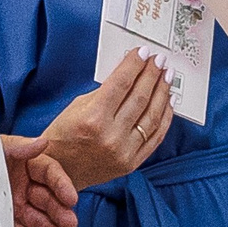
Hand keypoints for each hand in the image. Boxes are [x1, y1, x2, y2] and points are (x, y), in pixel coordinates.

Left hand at [3, 134, 79, 226]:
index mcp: (27, 165)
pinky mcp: (5, 221)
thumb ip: (20, 147)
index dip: (63, 186)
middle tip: (71, 224)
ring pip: (39, 219)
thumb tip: (43, 143)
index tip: (72, 199)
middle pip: (48, 200)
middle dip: (61, 212)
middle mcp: (25, 186)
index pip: (51, 174)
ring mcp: (16, 205)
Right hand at [34, 50, 175, 189]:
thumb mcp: (76, 107)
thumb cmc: (63, 137)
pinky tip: (167, 102)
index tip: (142, 53)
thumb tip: (128, 74)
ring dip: (162, 92)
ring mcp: (124, 152)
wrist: (60, 173)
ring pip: (152, 116)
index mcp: (93, 119)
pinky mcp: (132, 162)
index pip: (121, 84)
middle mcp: (110, 136)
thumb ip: (104, 92)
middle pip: (140, 97)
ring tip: (166, 77)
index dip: (134, 65)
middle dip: (152, 74)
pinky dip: (164, 117)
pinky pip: (156, 136)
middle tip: (159, 61)